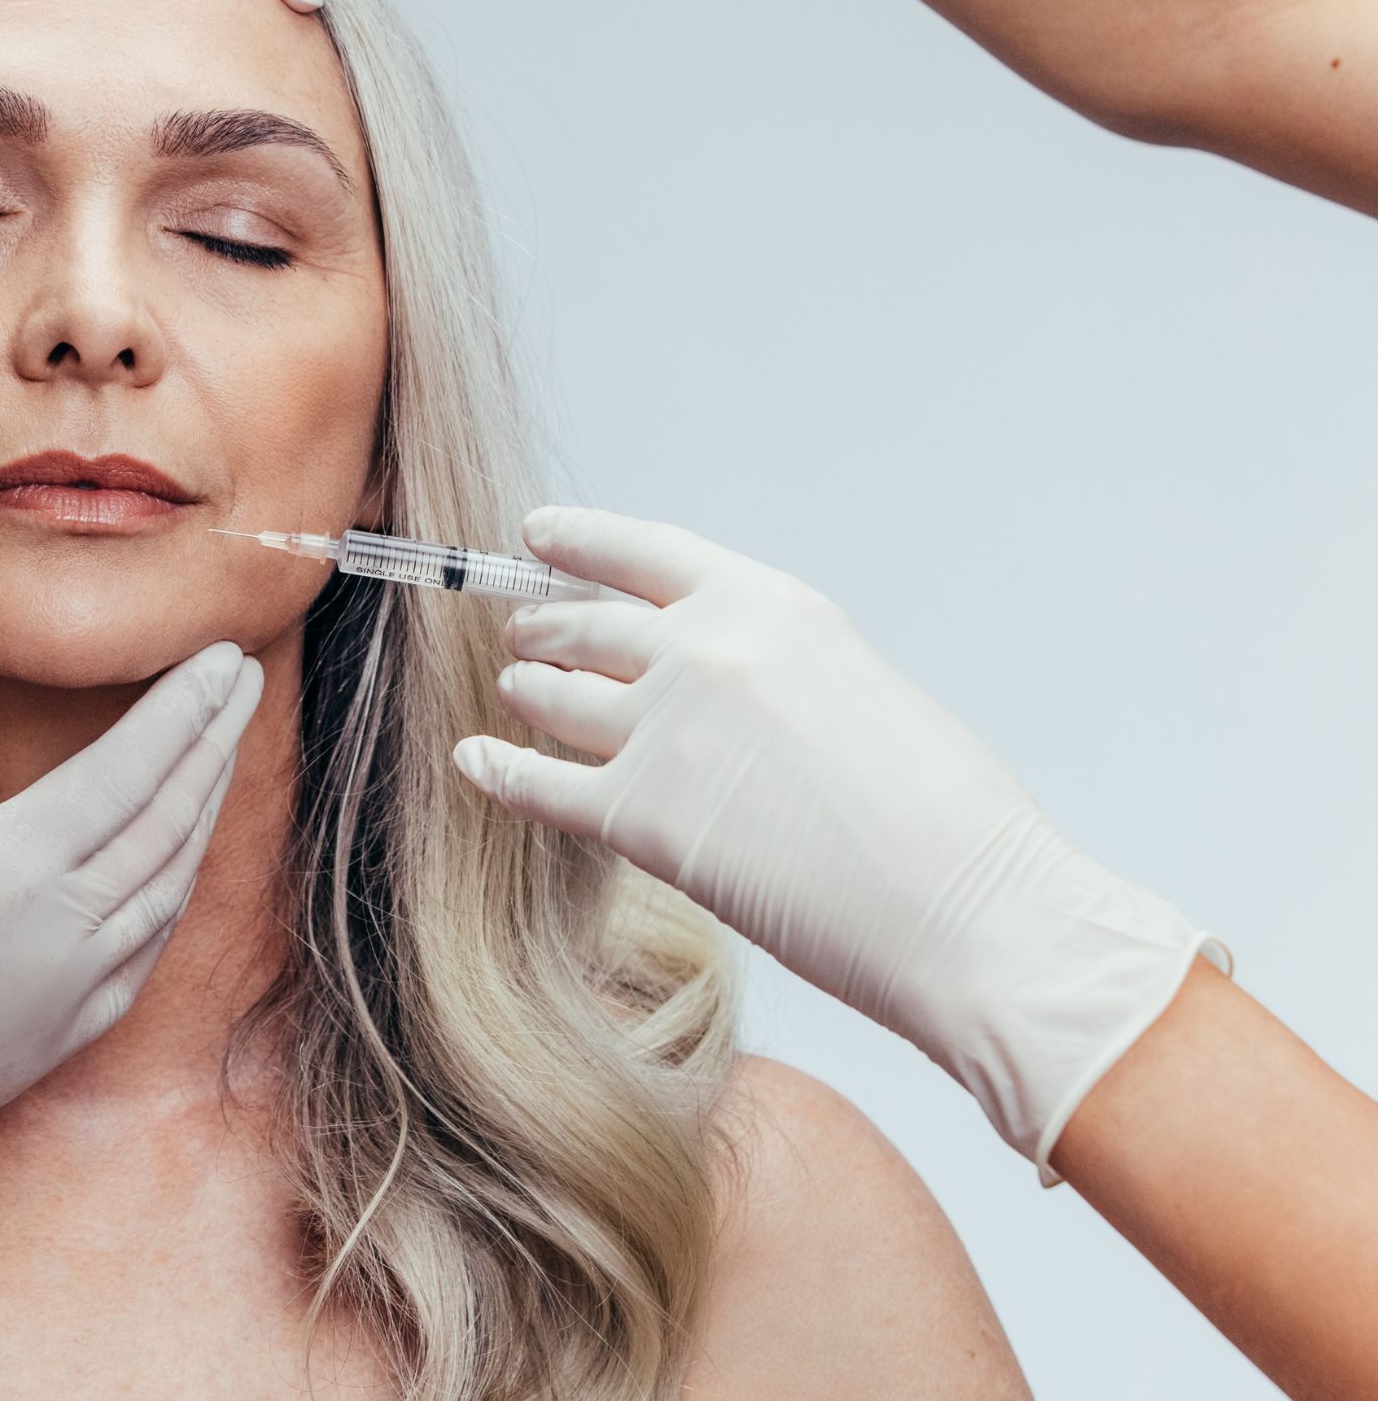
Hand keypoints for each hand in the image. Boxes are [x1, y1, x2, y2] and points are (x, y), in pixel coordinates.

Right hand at [0, 619, 264, 1369]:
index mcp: (8, 869)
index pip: (129, 768)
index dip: (184, 706)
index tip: (224, 654)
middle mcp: (59, 937)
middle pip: (167, 823)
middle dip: (212, 745)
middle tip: (241, 683)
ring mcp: (63, 1001)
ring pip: (166, 893)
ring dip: (199, 818)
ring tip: (216, 759)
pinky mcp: (48, 1047)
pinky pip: (142, 960)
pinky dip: (169, 899)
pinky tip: (167, 875)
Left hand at [451, 505, 1227, 1184]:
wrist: (970, 909)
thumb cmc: (947, 820)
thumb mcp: (861, 691)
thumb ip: (780, 674)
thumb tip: (732, 697)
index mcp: (771, 607)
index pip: (647, 553)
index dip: (582, 540)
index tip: (539, 534)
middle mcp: (704, 652)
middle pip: (587, 626)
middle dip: (546, 628)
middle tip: (523, 634)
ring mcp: (664, 730)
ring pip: (555, 698)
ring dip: (528, 692)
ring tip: (514, 691)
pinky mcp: (639, 818)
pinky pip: (539, 784)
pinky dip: (498, 771)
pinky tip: (475, 763)